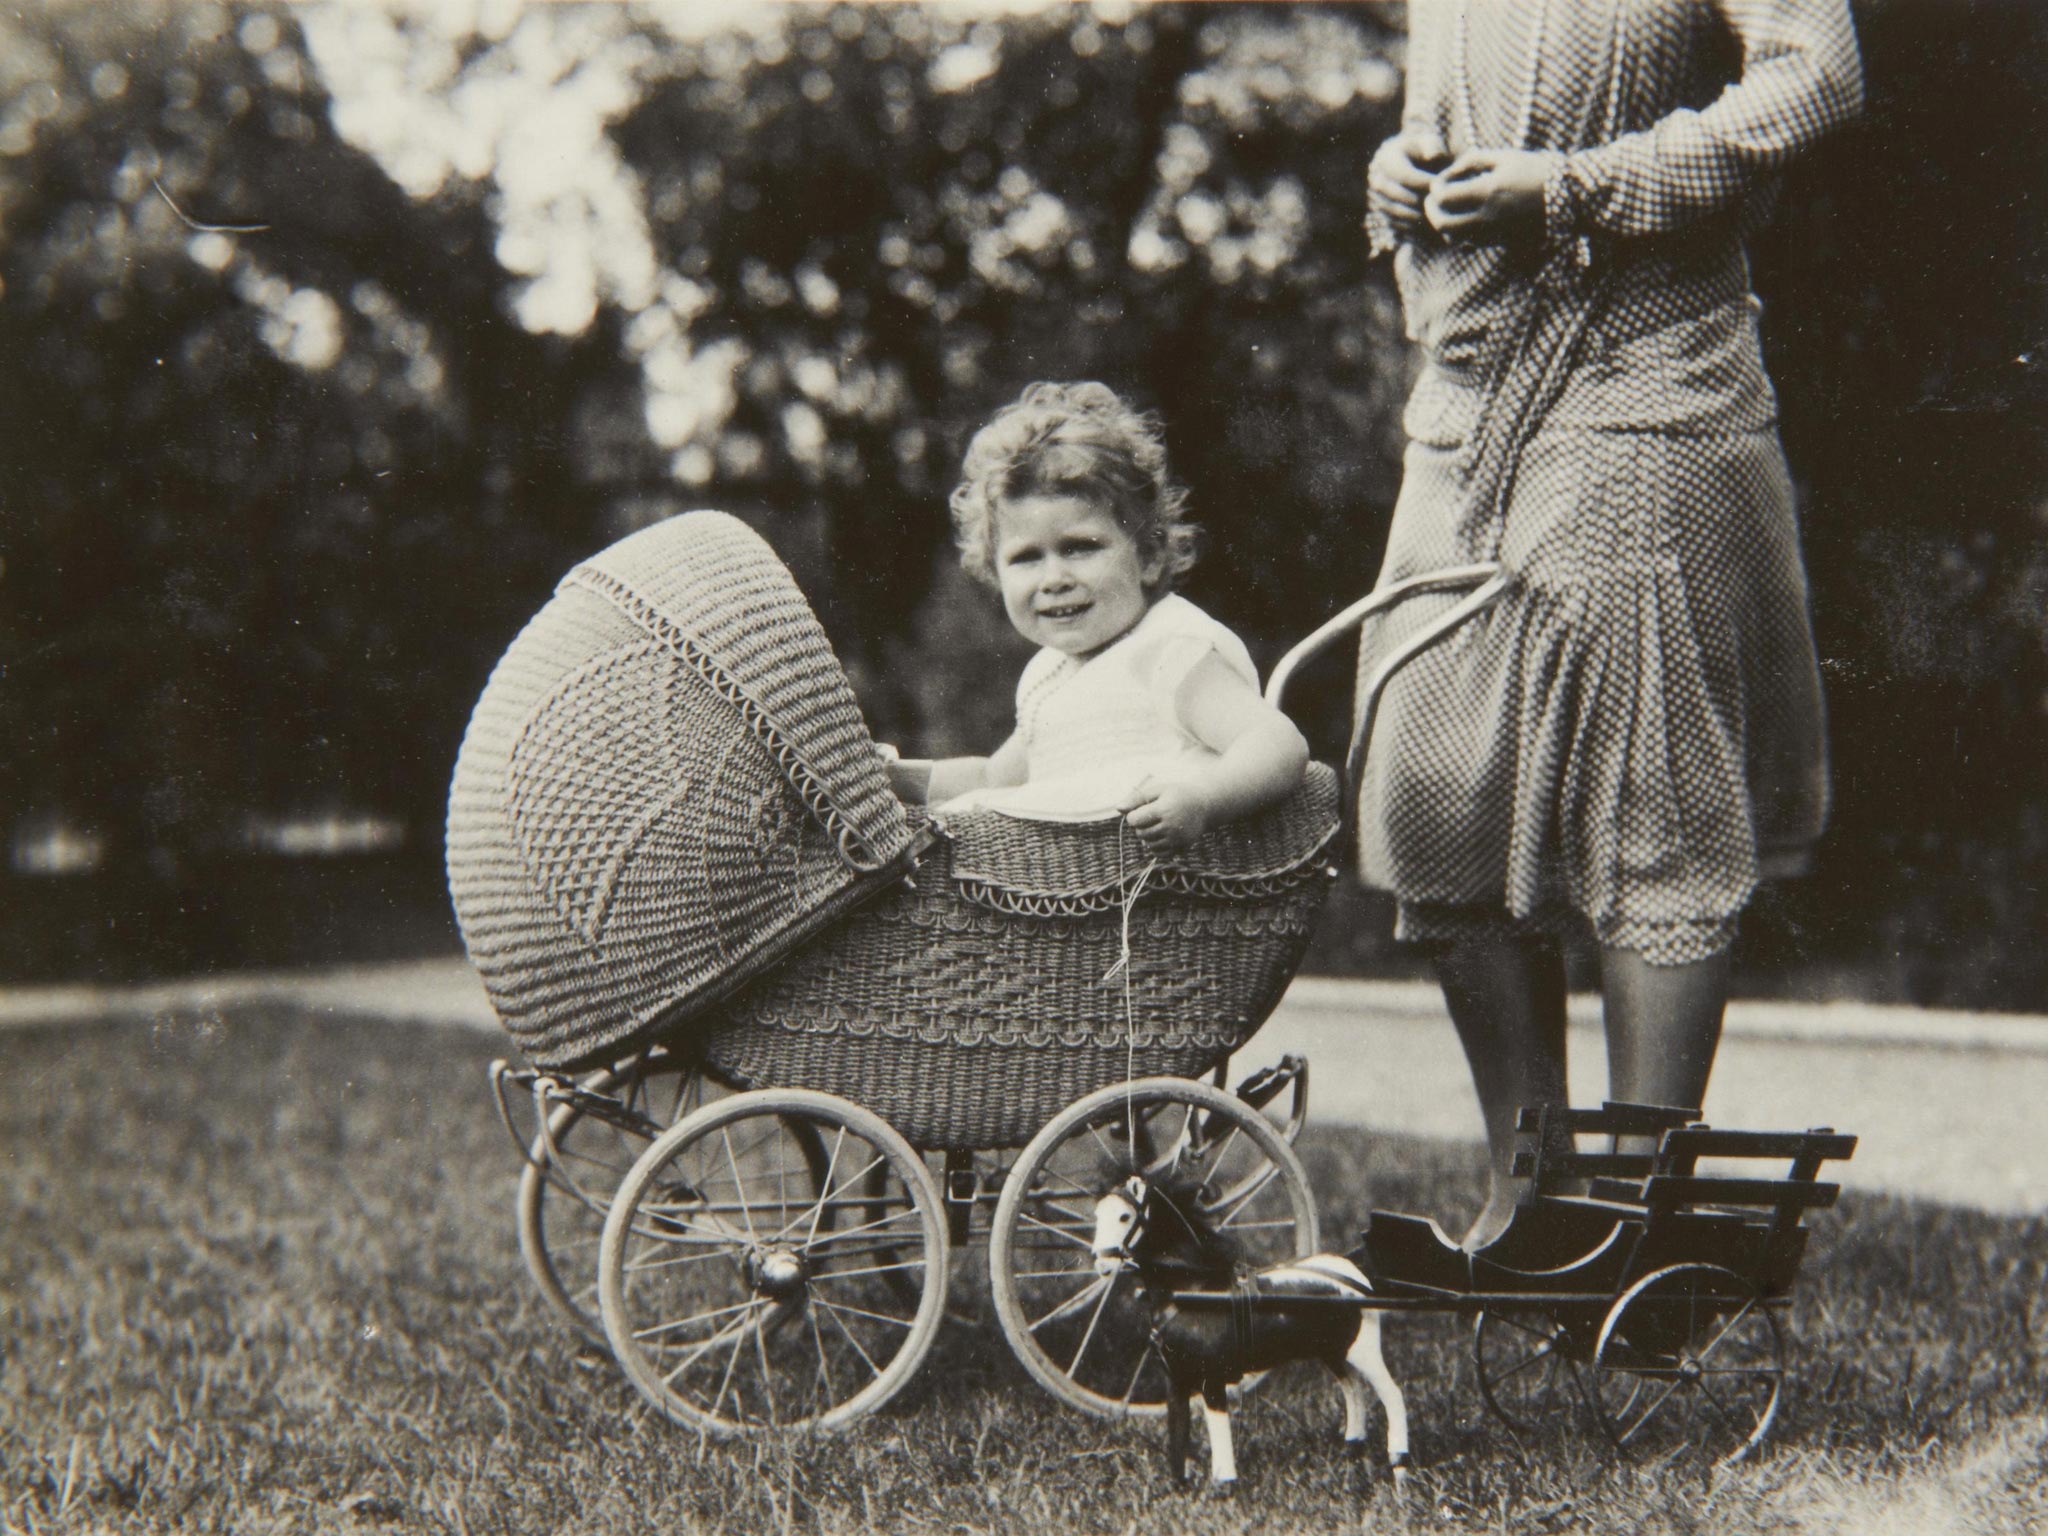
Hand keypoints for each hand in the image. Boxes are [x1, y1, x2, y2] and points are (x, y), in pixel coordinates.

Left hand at [1119, 773, 1215, 855]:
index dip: (1134, 815)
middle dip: (1141, 826)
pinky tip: (1161, 835)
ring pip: (1148, 844)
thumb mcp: (1158, 790)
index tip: (1143, 809)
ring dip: (1148, 836)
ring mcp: (1177, 839)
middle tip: (1151, 816)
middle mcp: (1170, 826)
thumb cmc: (1178, 795)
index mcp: (1163, 810)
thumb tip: (1118, 808)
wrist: (1205, 806)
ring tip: (1157, 824)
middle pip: (1140, 833)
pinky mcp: (1181, 847)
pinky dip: (1156, 846)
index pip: (1134, 820)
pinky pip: (1159, 853)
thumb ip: (1137, 798)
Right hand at [1367, 129, 1450, 241]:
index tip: (1442, 186)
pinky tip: (1428, 223)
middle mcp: (1376, 179)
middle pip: (1398, 196)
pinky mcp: (1381, 213)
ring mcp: (1376, 198)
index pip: (1404, 175)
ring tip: (1436, 214)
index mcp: (1387, 158)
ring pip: (1396, 212)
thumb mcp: (1430, 142)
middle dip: (1422, 201)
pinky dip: (1412, 226)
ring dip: (1418, 216)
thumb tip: (1434, 156)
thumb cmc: (1425, 152)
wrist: (1411, 164)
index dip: (1424, 183)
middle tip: (1440, 204)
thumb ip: (1434, 145)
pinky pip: (1395, 224)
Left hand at [1424, 149, 1556, 241]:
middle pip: (1443, 224)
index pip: (1443, 197)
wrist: (1571, 197)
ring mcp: (1495, 233)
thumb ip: (1472, 161)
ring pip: (1455, 238)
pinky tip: (1467, 220)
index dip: (1435, 190)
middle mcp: (1489, 216)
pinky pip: (1471, 244)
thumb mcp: (1505, 157)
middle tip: (1433, 202)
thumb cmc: (1537, 170)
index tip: (1438, 183)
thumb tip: (1447, 174)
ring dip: (1445, 226)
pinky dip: (1462, 235)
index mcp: (1488, 191)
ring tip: (1449, 211)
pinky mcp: (1502, 243)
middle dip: (1432, 213)